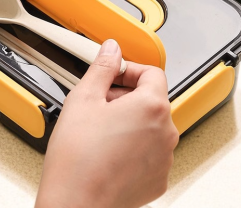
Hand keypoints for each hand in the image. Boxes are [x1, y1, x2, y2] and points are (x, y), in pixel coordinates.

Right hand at [36, 39, 178, 207]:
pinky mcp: (157, 178)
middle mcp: (165, 132)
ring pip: (150, 124)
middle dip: (125, 94)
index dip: (130, 70)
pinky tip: (107, 148)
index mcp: (151, 107)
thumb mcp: (84, 97)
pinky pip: (149, 149)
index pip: (152, 72)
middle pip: (151, 98)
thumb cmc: (78, 158)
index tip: (114, 75)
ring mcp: (163, 157)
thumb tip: (112, 49)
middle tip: (99, 101)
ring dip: (129, 118)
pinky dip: (133, 143)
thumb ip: (102, 66)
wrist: (75, 204)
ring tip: (100, 127)